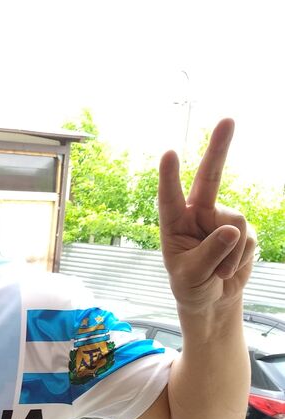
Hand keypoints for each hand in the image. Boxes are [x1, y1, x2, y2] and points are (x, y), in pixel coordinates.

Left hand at [158, 119, 255, 312]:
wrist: (211, 299)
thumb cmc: (190, 286)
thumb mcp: (192, 276)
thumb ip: (209, 254)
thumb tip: (232, 229)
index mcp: (174, 223)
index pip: (169, 198)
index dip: (169, 178)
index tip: (169, 155)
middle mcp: (197, 214)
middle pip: (209, 178)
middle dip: (219, 149)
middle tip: (228, 120)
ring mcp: (220, 218)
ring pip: (237, 222)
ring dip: (231, 253)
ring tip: (219, 271)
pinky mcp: (241, 229)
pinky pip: (249, 239)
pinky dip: (240, 258)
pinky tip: (229, 269)